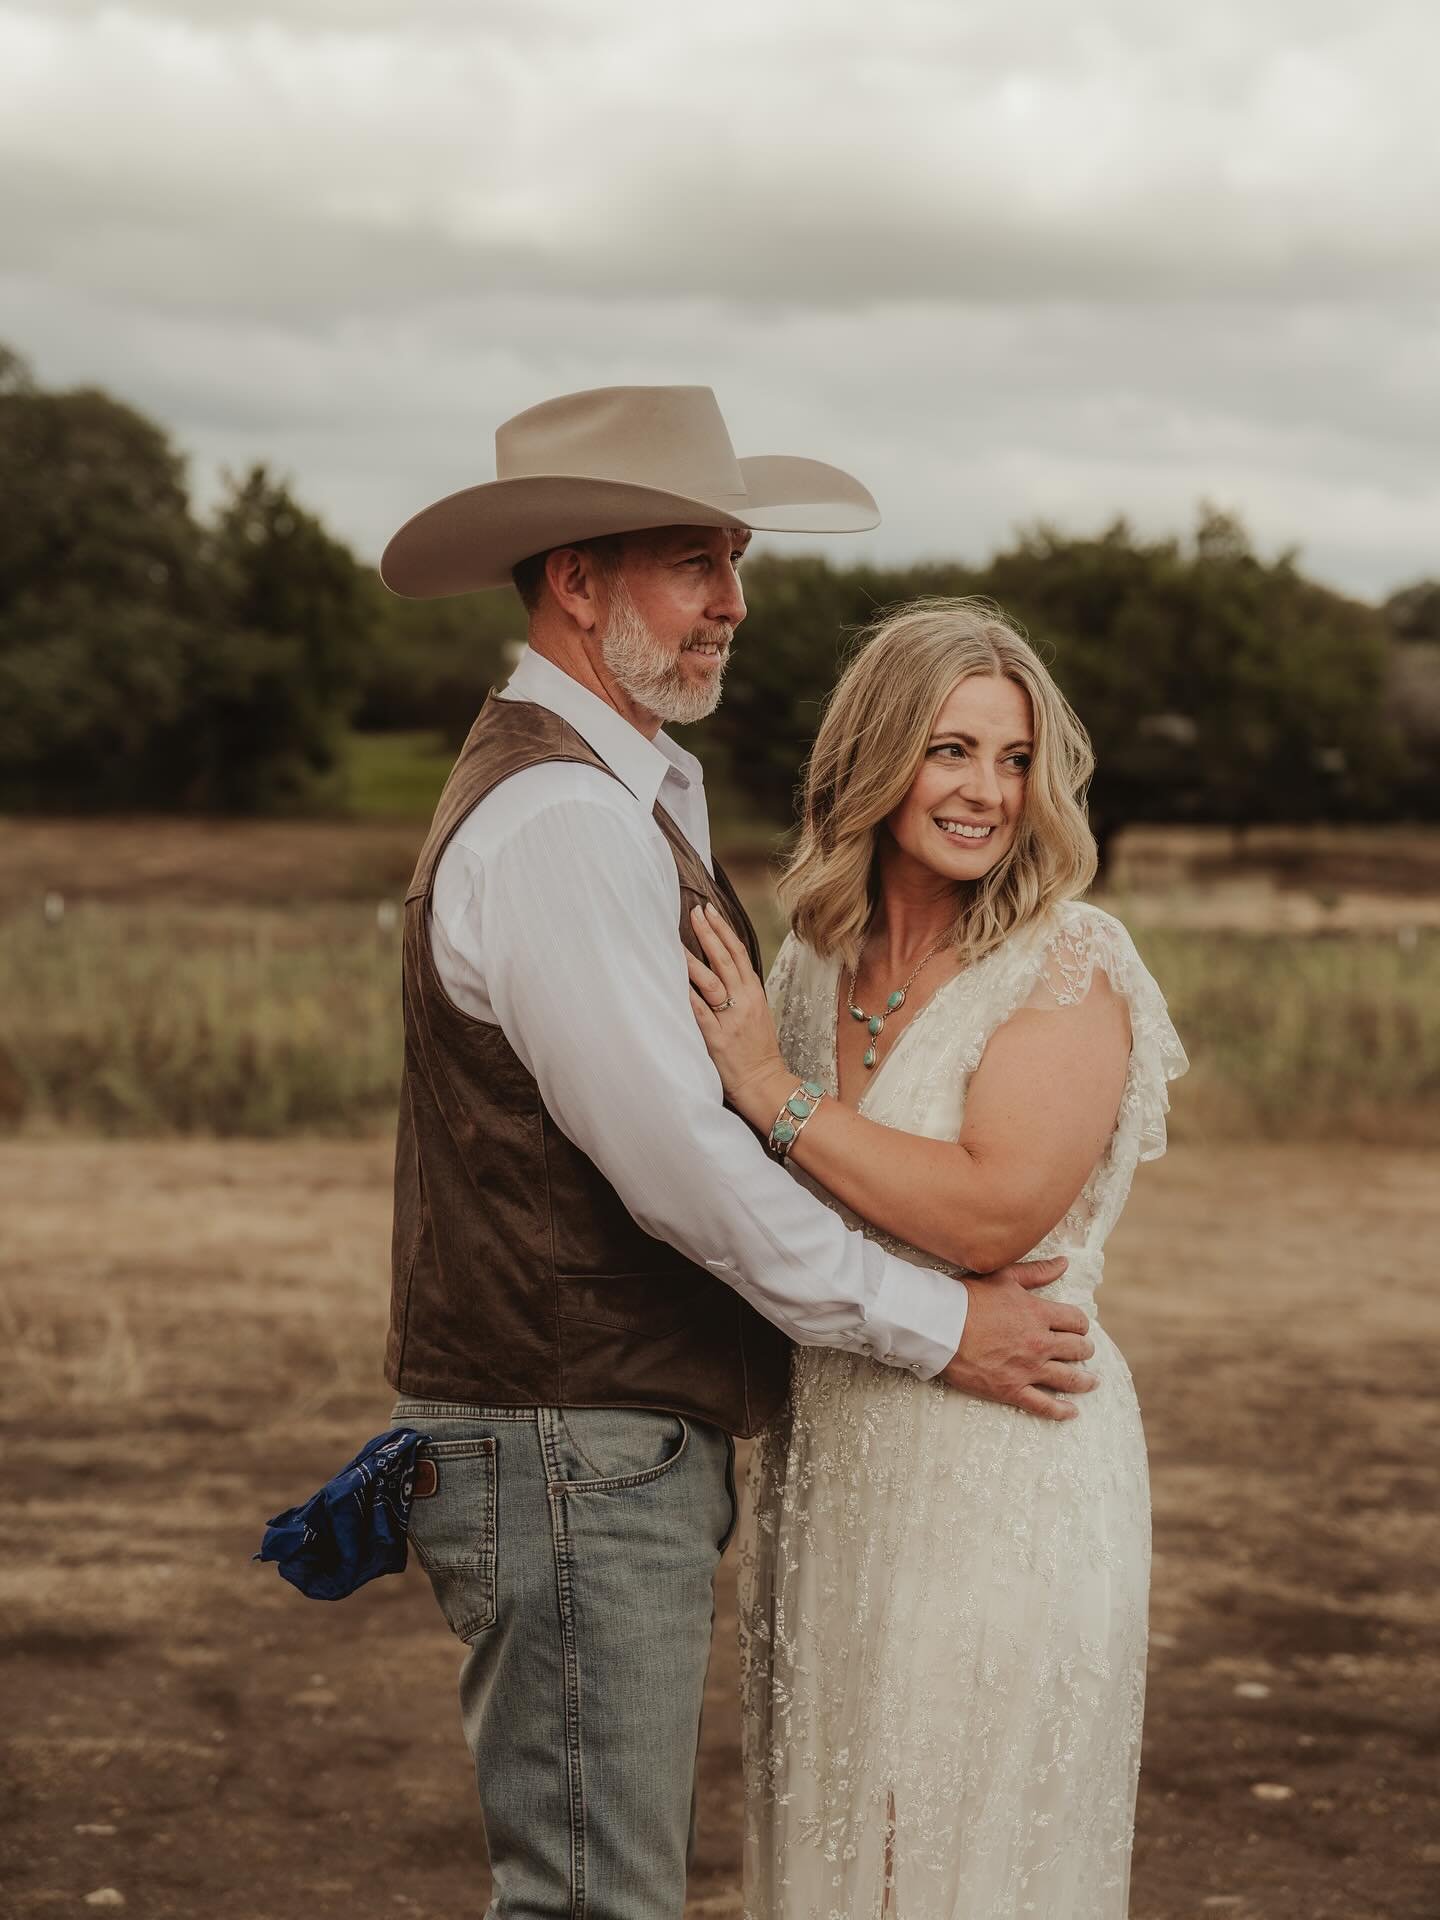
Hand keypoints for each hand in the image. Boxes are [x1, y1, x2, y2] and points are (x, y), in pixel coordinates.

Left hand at [686, 903, 790, 1125]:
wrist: (765, 1083)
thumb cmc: (757, 1051)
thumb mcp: (756, 1014)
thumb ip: (740, 992)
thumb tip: (720, 970)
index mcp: (754, 993)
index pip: (739, 953)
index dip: (723, 929)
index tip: (710, 910)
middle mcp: (744, 1001)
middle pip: (725, 959)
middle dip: (708, 932)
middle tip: (693, 911)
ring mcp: (730, 1019)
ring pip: (711, 980)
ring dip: (692, 959)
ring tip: (675, 941)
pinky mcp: (716, 1038)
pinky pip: (698, 1011)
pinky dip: (686, 994)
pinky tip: (672, 979)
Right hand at [939, 1257, 1096, 1422]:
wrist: (939, 1327)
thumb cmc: (968, 1298)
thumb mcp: (1004, 1277)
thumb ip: (1037, 1271)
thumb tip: (1064, 1263)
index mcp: (1039, 1314)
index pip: (1076, 1321)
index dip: (1081, 1324)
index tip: (1079, 1328)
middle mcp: (1039, 1343)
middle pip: (1077, 1350)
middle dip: (1085, 1350)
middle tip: (1084, 1352)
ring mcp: (1027, 1369)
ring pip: (1069, 1379)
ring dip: (1084, 1381)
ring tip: (1091, 1383)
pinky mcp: (1011, 1389)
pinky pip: (1043, 1405)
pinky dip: (1061, 1411)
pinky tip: (1072, 1412)